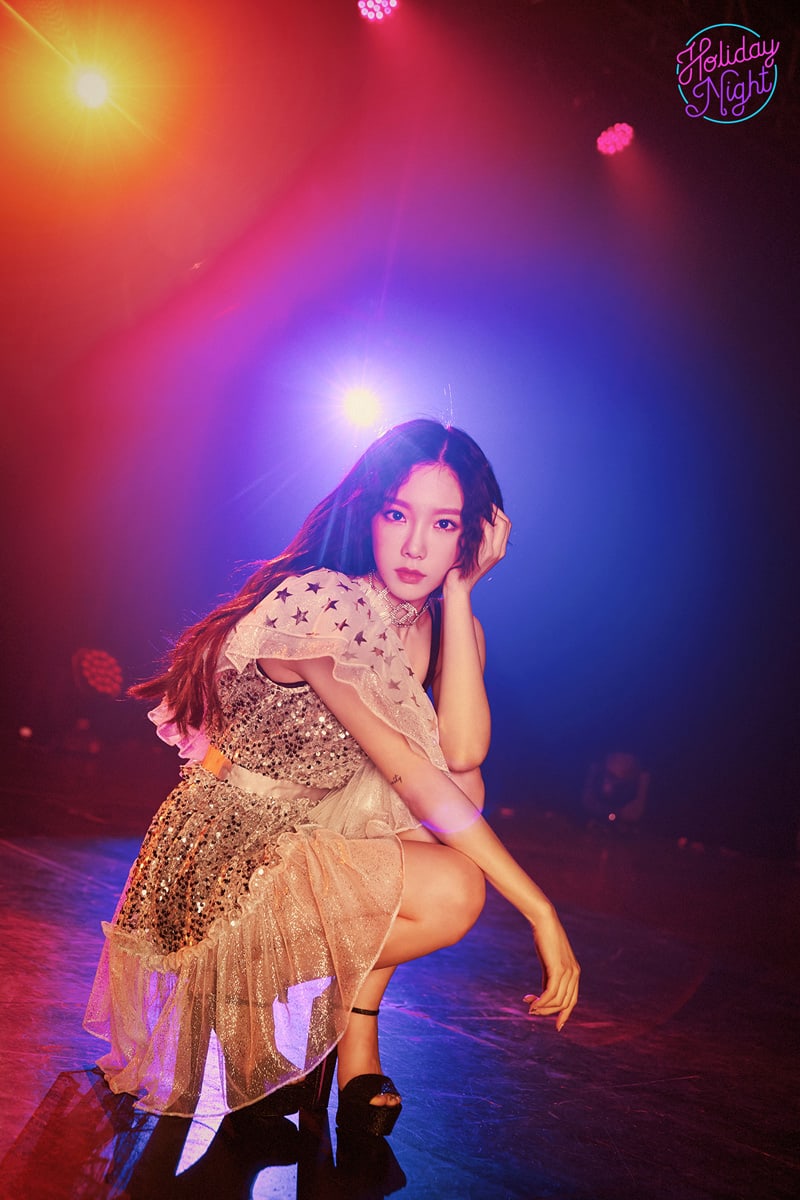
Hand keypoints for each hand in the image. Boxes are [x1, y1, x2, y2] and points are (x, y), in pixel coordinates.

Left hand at [446, 506, 511, 593]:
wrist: (458, 586)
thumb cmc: (460, 567)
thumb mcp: (473, 550)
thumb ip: (478, 538)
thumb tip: (474, 519)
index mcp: (499, 549)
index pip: (506, 524)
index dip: (497, 512)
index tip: (486, 506)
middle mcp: (499, 551)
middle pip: (505, 522)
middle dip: (494, 510)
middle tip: (481, 505)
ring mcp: (493, 552)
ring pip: (498, 524)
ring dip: (486, 514)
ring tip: (474, 510)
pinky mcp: (485, 553)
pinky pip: (486, 530)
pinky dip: (479, 521)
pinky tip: (468, 519)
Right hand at [523, 907, 579, 1030]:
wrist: (544, 921)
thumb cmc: (545, 940)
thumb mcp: (549, 962)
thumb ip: (549, 978)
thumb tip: (544, 995)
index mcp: (574, 973)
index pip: (572, 1001)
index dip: (564, 1014)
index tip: (557, 1026)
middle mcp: (574, 974)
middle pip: (564, 1004)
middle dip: (549, 1012)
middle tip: (533, 1013)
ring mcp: (567, 972)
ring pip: (557, 1001)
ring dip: (542, 1008)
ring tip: (529, 1008)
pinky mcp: (558, 969)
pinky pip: (550, 993)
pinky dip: (541, 1002)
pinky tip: (531, 1004)